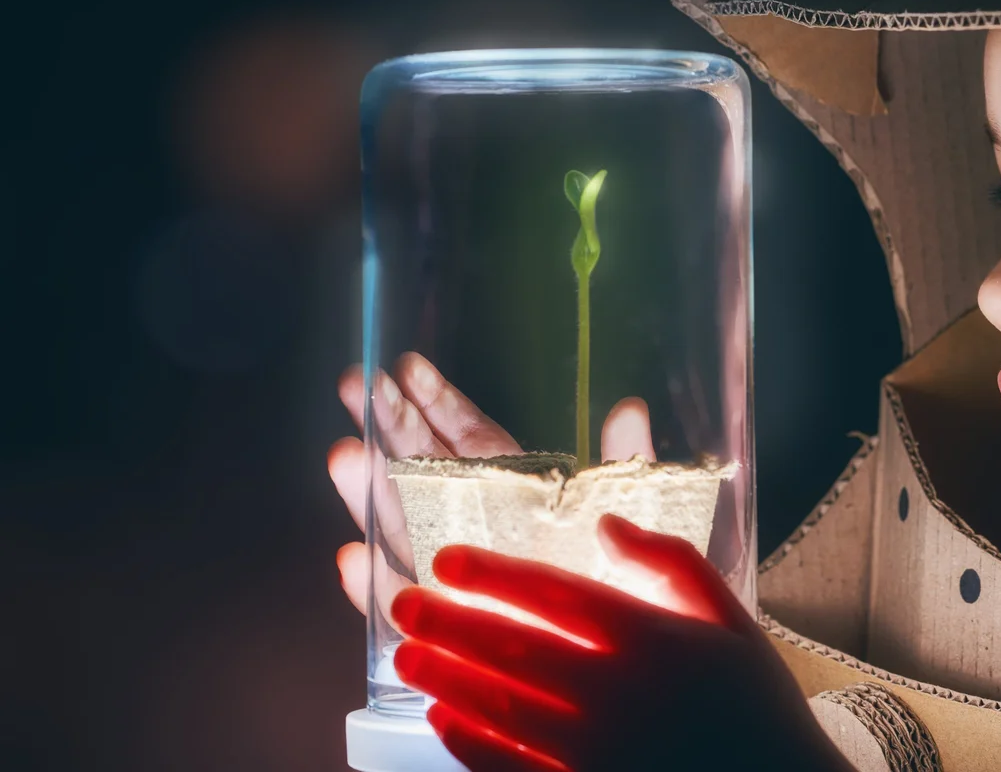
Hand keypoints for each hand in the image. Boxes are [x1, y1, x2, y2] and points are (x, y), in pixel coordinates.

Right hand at [328, 352, 657, 622]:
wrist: (618, 656)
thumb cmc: (624, 582)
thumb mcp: (632, 515)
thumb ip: (626, 462)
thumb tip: (631, 408)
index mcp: (512, 487)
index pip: (466, 434)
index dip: (436, 400)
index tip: (408, 367)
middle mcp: (472, 521)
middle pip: (418, 465)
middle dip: (388, 425)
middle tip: (354, 385)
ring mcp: (448, 568)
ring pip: (397, 524)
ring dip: (367, 490)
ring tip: (345, 454)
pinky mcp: (438, 622)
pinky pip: (397, 603)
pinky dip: (371, 584)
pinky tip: (353, 557)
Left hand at [390, 514, 854, 771]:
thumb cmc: (757, 708)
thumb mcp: (733, 620)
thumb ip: (672, 563)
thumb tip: (606, 524)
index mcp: (651, 637)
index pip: (553, 594)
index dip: (492, 575)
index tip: (446, 561)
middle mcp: (617, 692)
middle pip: (511, 648)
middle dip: (448, 623)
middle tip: (401, 605)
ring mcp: (597, 751)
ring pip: (500, 708)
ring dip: (445, 678)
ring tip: (406, 657)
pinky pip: (513, 770)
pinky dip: (469, 746)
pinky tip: (441, 721)